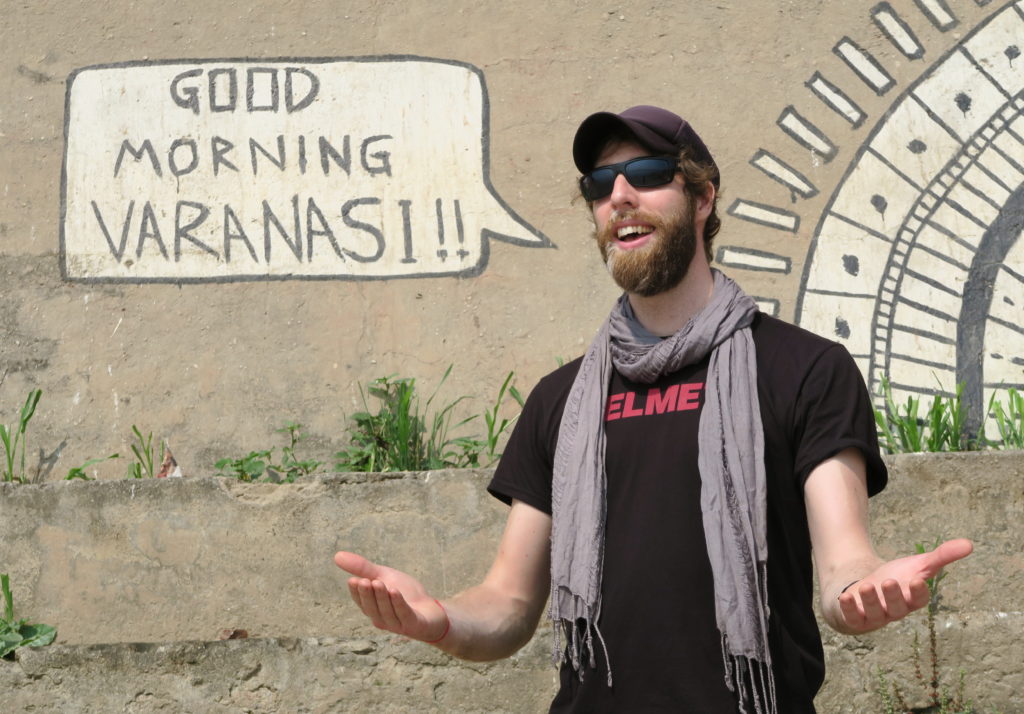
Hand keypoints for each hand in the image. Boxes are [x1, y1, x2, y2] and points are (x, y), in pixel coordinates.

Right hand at [334, 551, 448, 642]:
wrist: (432, 611)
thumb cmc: (405, 594)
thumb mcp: (384, 576)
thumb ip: (363, 568)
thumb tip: (336, 556)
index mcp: (373, 609)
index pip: (361, 602)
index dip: (356, 593)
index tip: (352, 580)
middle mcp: (382, 619)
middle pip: (372, 608)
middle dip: (367, 594)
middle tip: (363, 580)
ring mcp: (398, 624)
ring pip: (387, 611)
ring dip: (381, 597)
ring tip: (377, 582)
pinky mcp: (414, 624)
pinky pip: (404, 614)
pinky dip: (398, 603)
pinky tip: (394, 591)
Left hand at [836, 538, 972, 633]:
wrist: (864, 587)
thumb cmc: (896, 577)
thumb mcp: (917, 564)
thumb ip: (941, 556)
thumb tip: (969, 544)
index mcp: (911, 599)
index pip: (919, 600)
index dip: (919, 592)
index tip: (917, 580)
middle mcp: (894, 610)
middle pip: (897, 607)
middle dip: (893, 596)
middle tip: (890, 581)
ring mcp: (874, 616)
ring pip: (875, 613)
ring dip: (871, 600)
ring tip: (868, 585)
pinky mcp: (855, 618)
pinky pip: (852, 617)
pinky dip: (849, 608)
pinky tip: (845, 597)